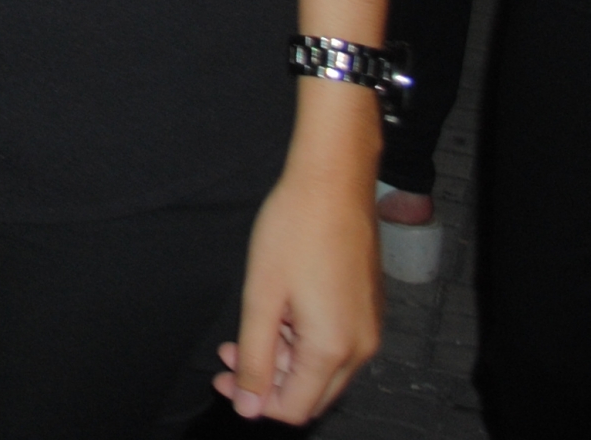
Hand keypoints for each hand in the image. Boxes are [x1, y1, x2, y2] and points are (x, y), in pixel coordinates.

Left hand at [215, 154, 380, 424]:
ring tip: (249, 326)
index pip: (295, 408)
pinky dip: (302, 341)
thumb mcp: (261, 297)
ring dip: (282, 359)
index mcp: (334, 349)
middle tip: (229, 351)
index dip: (254, 401)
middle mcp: (361, 347)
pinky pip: (335, 344)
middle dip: (266, 382)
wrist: (333, 182)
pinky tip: (278, 311)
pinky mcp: (368, 309)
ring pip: (322, 369)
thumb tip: (247, 407)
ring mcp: (369, 327)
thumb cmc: (294, 230)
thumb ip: (255, 358)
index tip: (221, 376)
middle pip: (311, 394)